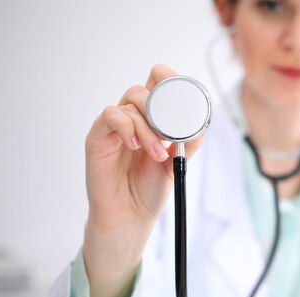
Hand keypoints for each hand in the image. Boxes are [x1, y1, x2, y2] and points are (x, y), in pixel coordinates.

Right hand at [85, 63, 202, 230]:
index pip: (157, 85)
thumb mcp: (176, 165)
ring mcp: (114, 127)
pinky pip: (110, 116)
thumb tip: (201, 127)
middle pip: (142, 90)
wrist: (130, 215)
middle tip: (168, 135)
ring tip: (157, 154)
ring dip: (148, 128)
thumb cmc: (150, 188)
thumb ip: (187, 145)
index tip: (181, 87)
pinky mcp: (98, 137)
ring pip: (130, 103)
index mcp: (153, 120)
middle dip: (160, 107)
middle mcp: (133, 119)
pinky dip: (126, 126)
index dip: (168, 78)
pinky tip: (135, 145)